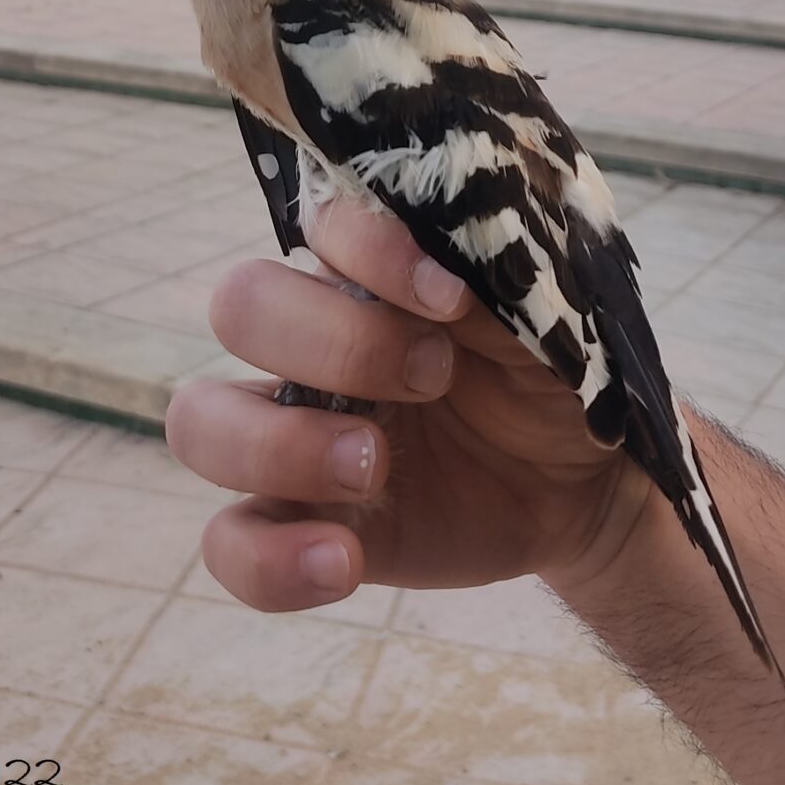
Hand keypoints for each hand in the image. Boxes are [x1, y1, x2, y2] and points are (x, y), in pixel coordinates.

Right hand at [166, 201, 650, 611]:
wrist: (584, 481)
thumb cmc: (552, 374)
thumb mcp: (544, 321)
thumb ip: (490, 286)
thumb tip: (446, 272)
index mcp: (366, 276)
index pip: (318, 224)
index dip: (368, 249)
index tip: (451, 298)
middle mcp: (311, 344)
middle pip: (240, 304)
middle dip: (331, 341)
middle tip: (431, 379)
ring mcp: (292, 434)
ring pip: (200, 420)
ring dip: (278, 444)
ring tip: (374, 470)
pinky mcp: (300, 524)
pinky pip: (228, 543)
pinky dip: (268, 558)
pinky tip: (343, 560)